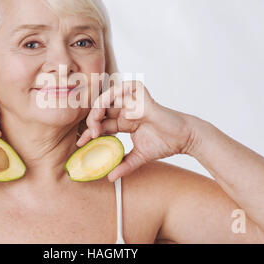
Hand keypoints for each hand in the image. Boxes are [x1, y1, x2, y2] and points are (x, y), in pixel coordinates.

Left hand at [76, 81, 197, 181]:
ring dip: (98, 108)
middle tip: (90, 134)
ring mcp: (133, 101)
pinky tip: (108, 105)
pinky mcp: (142, 95)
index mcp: (123, 122)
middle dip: (91, 120)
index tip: (80, 144)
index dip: (90, 132)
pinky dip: (115, 91)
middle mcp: (126, 109)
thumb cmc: (164, 144)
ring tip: (96, 123)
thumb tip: (110, 178)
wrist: (183, 138)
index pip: (101, 124)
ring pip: (108, 97)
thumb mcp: (139, 157)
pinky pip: (126, 86)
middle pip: (101, 110)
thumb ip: (124, 165)